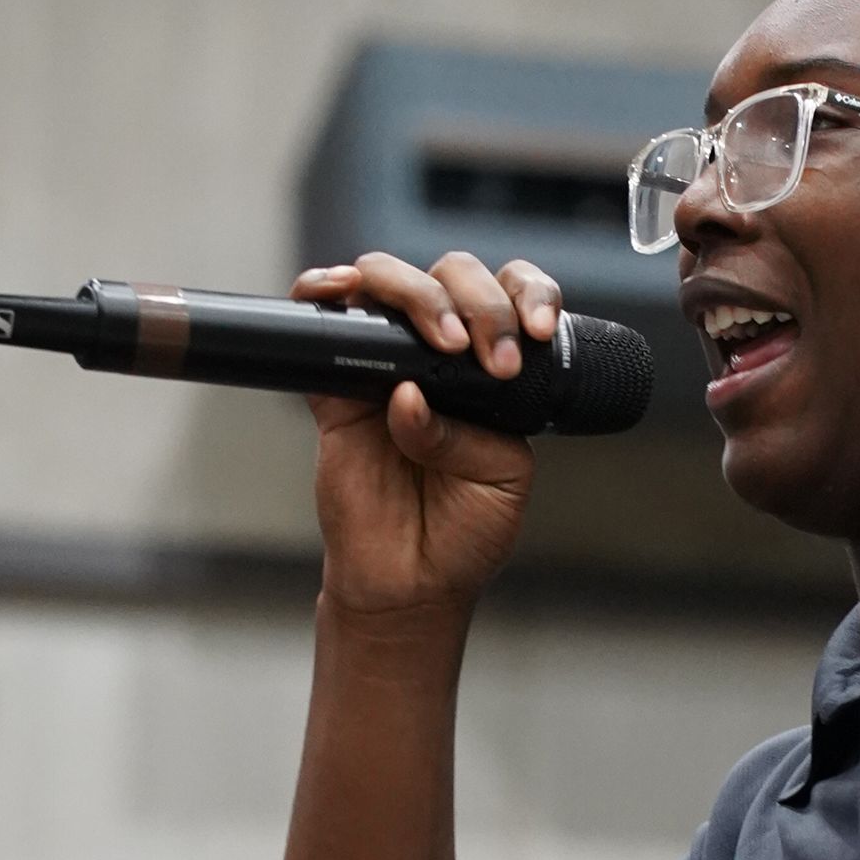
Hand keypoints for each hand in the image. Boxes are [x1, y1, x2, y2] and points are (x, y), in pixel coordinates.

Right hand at [293, 249, 562, 618]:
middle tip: (486, 356)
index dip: (527, 296)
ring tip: (439, 341)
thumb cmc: (463, 531)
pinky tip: (339, 292)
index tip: (536, 332)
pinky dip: (323, 293)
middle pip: (451, 276)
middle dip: (476, 300)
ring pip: (388, 282)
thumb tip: (408, 397)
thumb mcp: (499, 481)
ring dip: (414, 293)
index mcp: (493, 368)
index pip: (513, 299)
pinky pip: (323, 324)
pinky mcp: (336, 389)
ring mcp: (386, 364)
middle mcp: (441, 355)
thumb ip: (466, 436)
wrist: (411, 582)